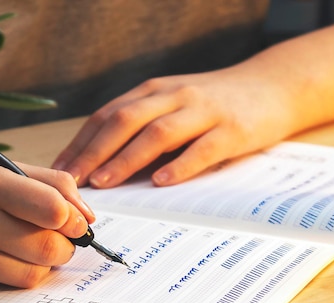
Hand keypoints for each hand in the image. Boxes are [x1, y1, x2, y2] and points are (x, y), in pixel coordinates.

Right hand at [0, 159, 95, 287]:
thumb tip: (86, 216)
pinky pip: (11, 284)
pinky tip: (11, 255)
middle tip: (59, 235)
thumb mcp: (0, 165)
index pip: (53, 210)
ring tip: (33, 243)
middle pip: (49, 247)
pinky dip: (22, 273)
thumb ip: (51, 184)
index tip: (74, 221)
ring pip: (34, 273)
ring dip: (46, 262)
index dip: (74, 220)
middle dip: (66, 245)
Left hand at [52, 66, 294, 187]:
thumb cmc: (217, 104)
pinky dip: (180, 164)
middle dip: (94, 152)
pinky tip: (161, 181)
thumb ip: (145, 125)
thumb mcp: (175, 105)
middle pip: (125, 121)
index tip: (61, 171)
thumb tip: (106, 164)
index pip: (108, 115)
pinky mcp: (233, 130)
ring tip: (105, 183)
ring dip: (127, 158)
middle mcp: (175, 96)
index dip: (81, 142)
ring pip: (157, 133)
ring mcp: (204, 111)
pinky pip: (202, 148)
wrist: (272, 87)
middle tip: (72, 182)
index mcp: (155, 91)